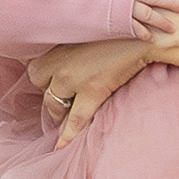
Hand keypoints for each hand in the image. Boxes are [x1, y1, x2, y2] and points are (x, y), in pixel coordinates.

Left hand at [29, 35, 148, 144]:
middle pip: (41, 88)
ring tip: (63, 122)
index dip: (43, 80)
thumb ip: (71, 49)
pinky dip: (67, 135)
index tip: (51, 85)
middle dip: (50, 96)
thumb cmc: (118, 32)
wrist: (144, 35)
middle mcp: (61, 61)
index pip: (34, 70)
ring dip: (58, 115)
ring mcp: (74, 77)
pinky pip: (75, 119)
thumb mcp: (87, 33)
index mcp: (58, 45)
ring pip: (54, 105)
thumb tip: (66, 65)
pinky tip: (60, 146)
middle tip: (61, 103)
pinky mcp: (92, 91)